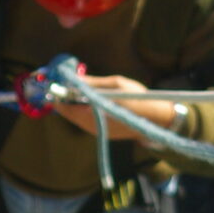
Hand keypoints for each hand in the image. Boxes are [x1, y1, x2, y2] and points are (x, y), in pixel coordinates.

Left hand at [50, 74, 180, 143]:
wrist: (158, 120)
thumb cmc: (139, 99)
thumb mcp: (117, 84)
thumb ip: (93, 83)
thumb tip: (75, 79)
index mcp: (94, 112)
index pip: (66, 106)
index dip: (59, 95)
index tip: (55, 83)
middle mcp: (92, 125)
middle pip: (68, 114)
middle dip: (65, 99)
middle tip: (65, 85)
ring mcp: (97, 131)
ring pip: (76, 119)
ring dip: (72, 105)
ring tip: (75, 91)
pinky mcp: (103, 134)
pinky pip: (85, 122)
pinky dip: (81, 111)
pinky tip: (86, 101)